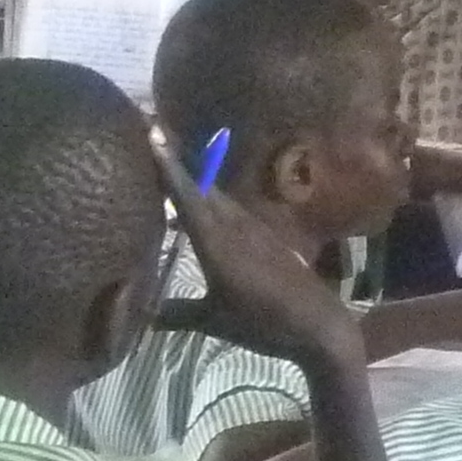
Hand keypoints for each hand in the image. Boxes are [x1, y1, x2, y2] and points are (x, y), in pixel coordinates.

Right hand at [157, 148, 365, 374]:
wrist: (318, 327)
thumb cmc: (263, 325)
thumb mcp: (214, 321)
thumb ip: (177, 313)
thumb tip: (143, 315)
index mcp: (217, 243)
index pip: (187, 195)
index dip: (168, 166)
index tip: (151, 134)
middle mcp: (234, 226)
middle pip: (200, 187)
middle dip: (176, 162)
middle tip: (152, 134)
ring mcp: (253, 228)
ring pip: (216, 197)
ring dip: (193, 181)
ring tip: (167, 167)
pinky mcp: (267, 236)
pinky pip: (231, 211)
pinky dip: (210, 202)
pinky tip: (198, 209)